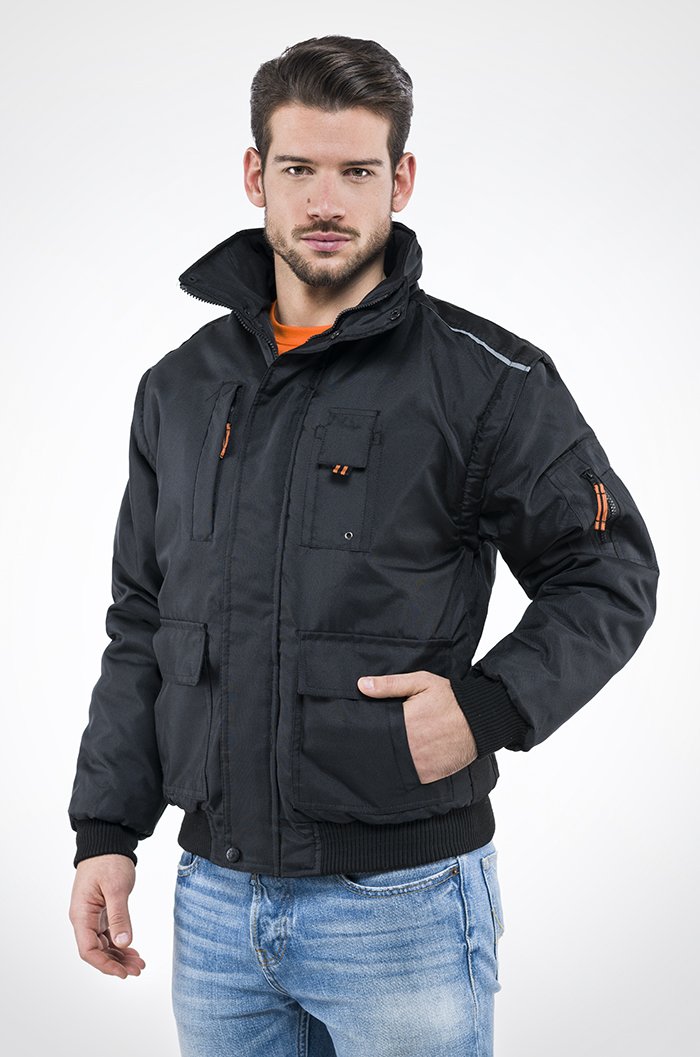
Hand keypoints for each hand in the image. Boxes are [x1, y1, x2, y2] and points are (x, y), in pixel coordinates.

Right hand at [69, 854, 144, 978]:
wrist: (108, 841)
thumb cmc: (109, 861)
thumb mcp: (116, 889)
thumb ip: (119, 917)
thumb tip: (122, 944)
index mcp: (81, 915)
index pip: (88, 951)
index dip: (105, 965)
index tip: (123, 972)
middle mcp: (83, 918)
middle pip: (97, 951)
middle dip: (116, 963)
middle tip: (138, 969)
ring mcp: (92, 916)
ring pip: (103, 944)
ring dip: (119, 955)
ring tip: (139, 963)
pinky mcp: (101, 911)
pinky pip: (108, 934)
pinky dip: (120, 943)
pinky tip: (132, 949)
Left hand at [357, 671, 477, 782]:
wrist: (480, 718)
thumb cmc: (450, 698)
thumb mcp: (421, 682)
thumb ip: (390, 684)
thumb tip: (362, 685)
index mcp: (405, 722)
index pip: (374, 732)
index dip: (364, 732)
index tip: (359, 731)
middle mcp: (410, 746)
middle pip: (382, 750)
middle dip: (375, 747)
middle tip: (367, 743)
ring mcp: (420, 763)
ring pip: (393, 766)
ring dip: (387, 761)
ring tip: (382, 753)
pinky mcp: (429, 775)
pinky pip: (408, 777)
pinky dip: (402, 772)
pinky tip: (399, 763)